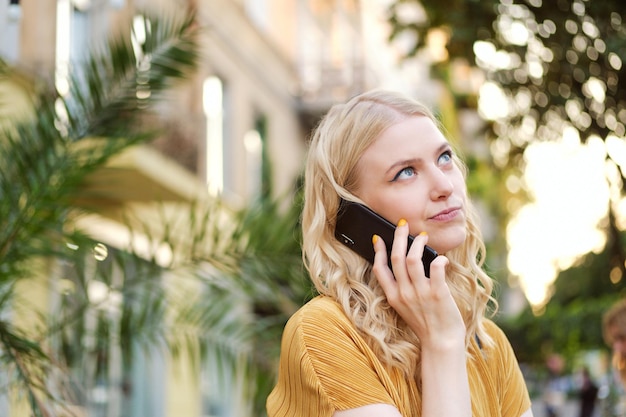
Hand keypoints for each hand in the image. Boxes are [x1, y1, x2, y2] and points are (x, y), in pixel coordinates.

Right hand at [371, 220, 465, 349]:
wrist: (441, 343)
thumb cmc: (426, 324)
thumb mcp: (405, 307)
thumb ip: (402, 288)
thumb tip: (405, 263)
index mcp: (393, 297)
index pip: (380, 268)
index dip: (378, 250)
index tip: (378, 237)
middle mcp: (404, 293)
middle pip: (396, 257)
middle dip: (399, 237)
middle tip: (403, 224)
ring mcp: (420, 293)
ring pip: (413, 259)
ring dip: (418, 243)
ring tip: (423, 237)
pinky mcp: (438, 294)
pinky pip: (436, 268)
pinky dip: (439, 259)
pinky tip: (441, 258)